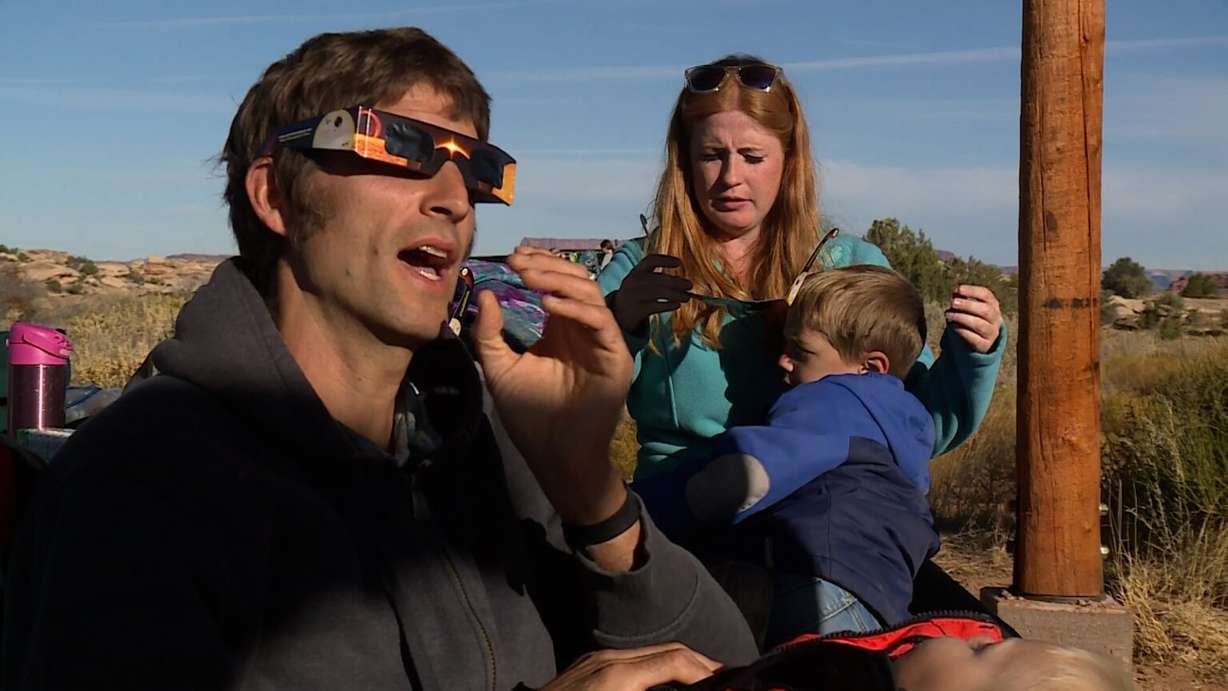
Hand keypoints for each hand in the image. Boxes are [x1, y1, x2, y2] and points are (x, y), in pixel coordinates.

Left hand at [474, 247, 632, 525]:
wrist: (554, 454)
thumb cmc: (530, 414)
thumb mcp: (499, 368)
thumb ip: (490, 333)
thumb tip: (485, 294)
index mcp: (560, 328)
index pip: (556, 283)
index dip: (539, 265)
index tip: (511, 257)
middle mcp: (583, 329)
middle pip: (576, 281)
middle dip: (547, 266)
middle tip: (517, 262)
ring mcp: (602, 341)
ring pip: (590, 294)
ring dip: (558, 280)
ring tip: (529, 277)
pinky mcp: (615, 356)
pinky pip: (602, 322)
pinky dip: (575, 308)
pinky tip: (547, 304)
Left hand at [541, 643, 720, 690]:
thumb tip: (685, 685)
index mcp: (617, 677)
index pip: (674, 659)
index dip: (705, 671)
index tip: (728, 685)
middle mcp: (609, 660)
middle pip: (669, 650)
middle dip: (701, 664)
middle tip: (727, 679)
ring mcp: (597, 659)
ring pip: (652, 653)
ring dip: (681, 665)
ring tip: (703, 682)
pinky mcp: (589, 665)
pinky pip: (633, 660)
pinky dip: (658, 669)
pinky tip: (668, 684)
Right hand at [610, 254, 692, 332]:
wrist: (620, 311)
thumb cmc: (638, 293)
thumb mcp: (642, 280)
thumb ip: (658, 277)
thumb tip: (684, 282)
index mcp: (636, 270)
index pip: (650, 260)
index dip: (665, 260)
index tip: (679, 262)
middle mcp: (634, 281)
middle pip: (660, 279)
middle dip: (677, 282)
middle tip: (690, 285)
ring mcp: (635, 295)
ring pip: (660, 293)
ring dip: (677, 294)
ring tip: (687, 297)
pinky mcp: (637, 309)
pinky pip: (657, 306)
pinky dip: (669, 305)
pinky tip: (677, 305)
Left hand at [945, 285, 1001, 352]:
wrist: (980, 339)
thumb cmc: (972, 317)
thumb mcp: (968, 306)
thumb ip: (962, 298)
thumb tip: (956, 292)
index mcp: (993, 304)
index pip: (986, 295)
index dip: (972, 291)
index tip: (958, 289)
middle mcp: (995, 318)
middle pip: (985, 310)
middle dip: (967, 305)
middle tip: (952, 302)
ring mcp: (991, 332)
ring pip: (979, 324)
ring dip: (962, 318)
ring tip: (948, 314)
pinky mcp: (985, 345)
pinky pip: (974, 338)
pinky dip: (962, 331)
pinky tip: (953, 326)